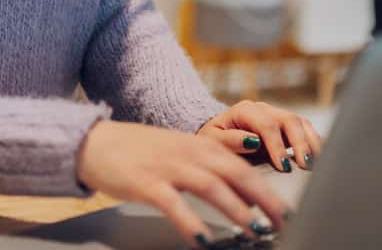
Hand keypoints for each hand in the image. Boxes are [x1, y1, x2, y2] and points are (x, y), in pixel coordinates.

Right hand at [77, 120, 289, 245]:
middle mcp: (190, 153)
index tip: (286, 210)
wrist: (95, 142)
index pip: (243, 166)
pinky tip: (204, 239)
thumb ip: (211, 171)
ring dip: (236, 209)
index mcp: (201, 145)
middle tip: (282, 221)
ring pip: (211, 186)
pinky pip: (174, 204)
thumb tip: (244, 198)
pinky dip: (191, 222)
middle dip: (264, 199)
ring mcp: (168, 167)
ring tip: (253, 229)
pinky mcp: (146, 183)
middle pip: (236, 174)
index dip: (268, 188)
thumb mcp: (181, 153)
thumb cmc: (139, 152)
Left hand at [198, 100, 323, 173]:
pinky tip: (318, 157)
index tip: (283, 166)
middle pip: (289, 120)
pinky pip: (305, 129)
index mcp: (244, 110)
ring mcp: (276, 115)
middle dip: (300, 144)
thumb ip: (230, 140)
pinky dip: (313, 142)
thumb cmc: (212, 138)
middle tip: (305, 165)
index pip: (267, 124)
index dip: (277, 146)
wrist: (215, 134)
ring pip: (301, 123)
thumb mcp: (211, 140)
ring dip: (311, 142)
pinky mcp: (285, 126)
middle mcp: (264, 109)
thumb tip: (252, 142)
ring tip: (316, 162)